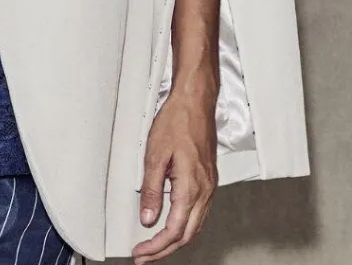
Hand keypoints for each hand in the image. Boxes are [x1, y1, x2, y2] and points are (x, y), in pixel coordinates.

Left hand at [130, 76, 217, 262]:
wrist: (195, 101)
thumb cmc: (177, 120)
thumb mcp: (155, 154)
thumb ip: (152, 189)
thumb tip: (148, 217)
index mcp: (191, 187)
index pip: (174, 230)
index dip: (157, 247)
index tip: (142, 253)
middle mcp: (204, 190)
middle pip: (187, 234)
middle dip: (165, 249)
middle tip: (145, 255)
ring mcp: (209, 185)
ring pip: (195, 225)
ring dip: (176, 239)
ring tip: (156, 245)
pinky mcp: (208, 179)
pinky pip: (199, 212)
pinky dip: (185, 225)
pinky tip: (174, 224)